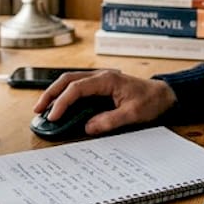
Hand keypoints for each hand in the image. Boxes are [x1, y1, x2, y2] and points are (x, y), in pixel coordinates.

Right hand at [32, 69, 176, 134]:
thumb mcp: (133, 114)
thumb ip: (110, 120)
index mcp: (107, 79)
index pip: (77, 88)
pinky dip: (65, 95)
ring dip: (56, 93)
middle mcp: (101, 76)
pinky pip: (78, 87)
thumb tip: (88, 127)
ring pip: (70, 81)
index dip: (62, 102)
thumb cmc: (151, 101)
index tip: (53, 117)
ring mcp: (100, 80)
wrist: (164, 95)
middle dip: (50, 93)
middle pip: (67, 79)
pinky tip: (60, 106)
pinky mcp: (100, 86)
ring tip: (44, 108)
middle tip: (38, 109)